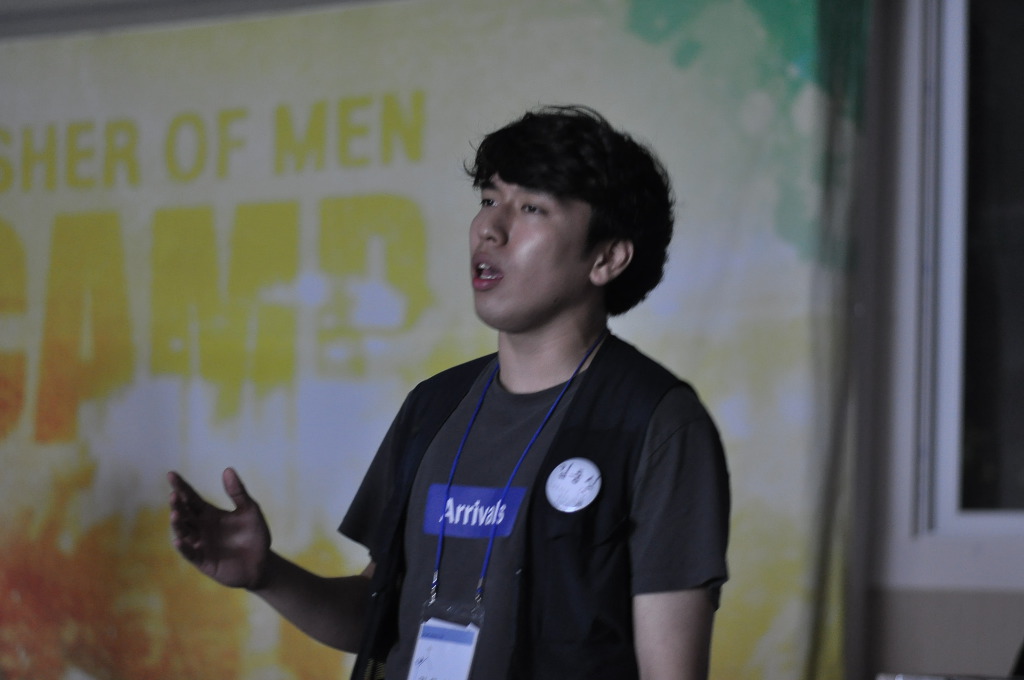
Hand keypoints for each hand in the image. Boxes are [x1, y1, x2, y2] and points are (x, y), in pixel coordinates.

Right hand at [168, 467, 271, 589]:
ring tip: (175, 513)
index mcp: (209, 513)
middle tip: (174, 494)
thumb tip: (228, 469)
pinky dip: (184, 548)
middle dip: (178, 504)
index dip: (181, 486)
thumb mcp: (250, 510)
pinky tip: (179, 540)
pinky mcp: (203, 561)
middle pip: (185, 513)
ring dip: (178, 524)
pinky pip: (191, 554)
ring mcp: (200, 544)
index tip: (171, 474)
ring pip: (184, 532)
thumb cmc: (255, 535)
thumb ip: (238, 492)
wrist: (262, 563)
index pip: (191, 498)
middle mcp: (201, 528)